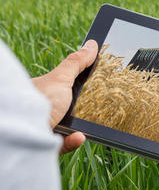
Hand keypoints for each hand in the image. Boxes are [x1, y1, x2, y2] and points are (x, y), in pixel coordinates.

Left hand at [32, 40, 97, 154]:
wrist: (25, 131)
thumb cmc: (40, 100)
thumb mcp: (61, 78)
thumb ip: (76, 63)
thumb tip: (92, 45)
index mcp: (46, 93)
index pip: (67, 88)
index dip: (82, 87)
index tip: (101, 87)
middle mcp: (44, 110)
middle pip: (70, 109)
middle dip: (84, 109)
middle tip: (102, 106)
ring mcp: (46, 127)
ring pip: (69, 127)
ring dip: (81, 127)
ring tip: (89, 123)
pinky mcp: (48, 145)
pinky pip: (65, 143)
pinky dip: (74, 140)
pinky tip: (79, 136)